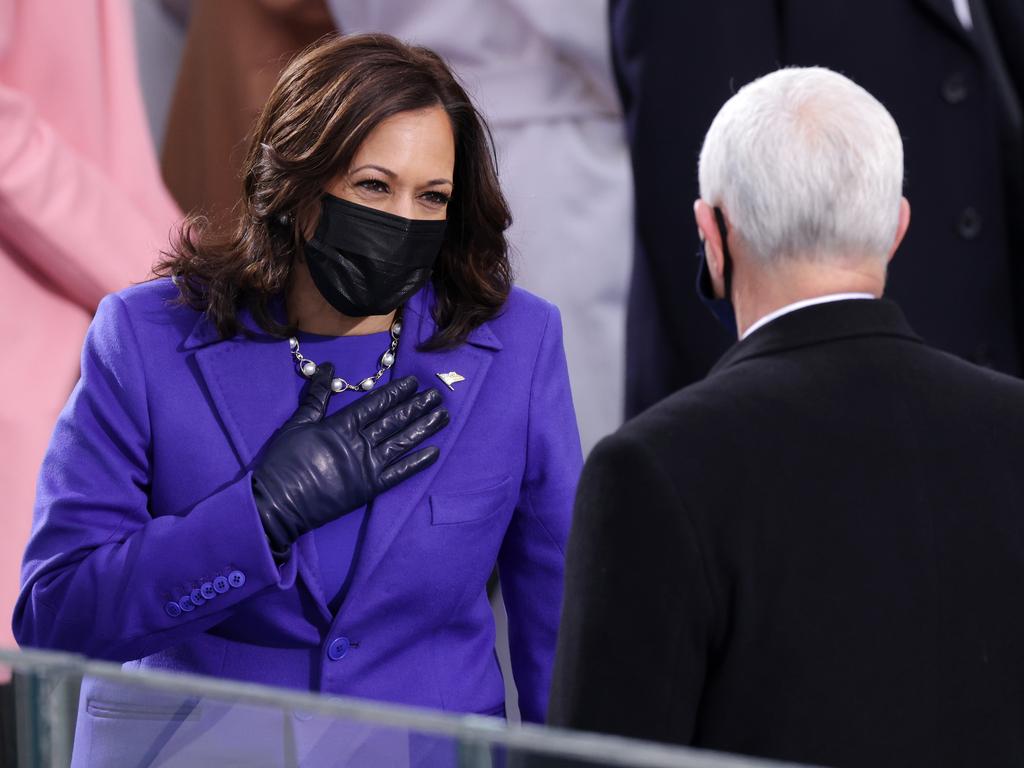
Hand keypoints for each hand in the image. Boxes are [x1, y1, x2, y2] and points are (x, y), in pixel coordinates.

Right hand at [253, 365, 448, 557]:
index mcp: (341, 425)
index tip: (414, 382)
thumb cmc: (283, 461)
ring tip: (443, 416)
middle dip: (416, 406)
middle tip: (437, 394)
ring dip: (423, 428)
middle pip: (394, 420)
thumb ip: (317, 396)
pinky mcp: (370, 488)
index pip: (375, 404)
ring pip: (402, 443)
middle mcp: (359, 443)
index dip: (397, 392)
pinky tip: (435, 451)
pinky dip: (417, 463)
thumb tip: (328, 367)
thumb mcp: (297, 423)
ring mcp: (367, 466)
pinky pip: (399, 474)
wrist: (277, 502)